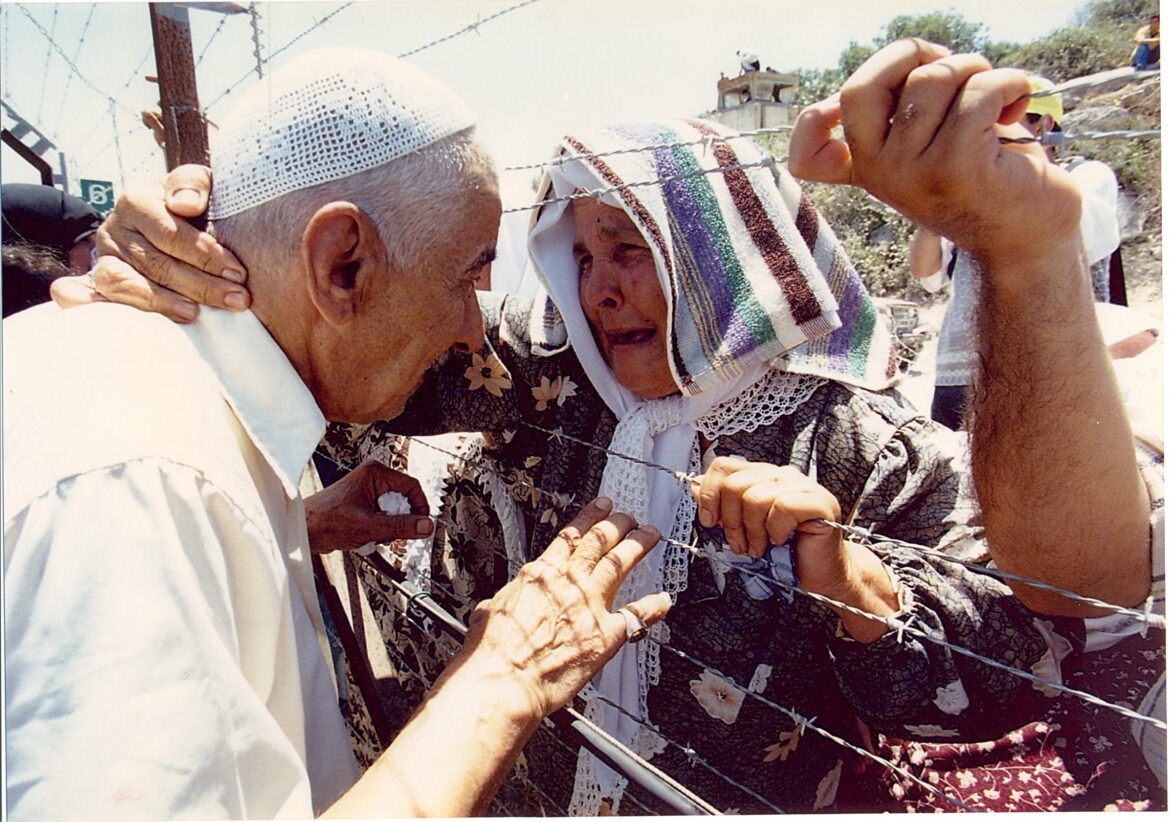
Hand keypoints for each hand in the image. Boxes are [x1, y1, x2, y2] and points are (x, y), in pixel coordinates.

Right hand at [51, 165, 248, 322]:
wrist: (168, 221)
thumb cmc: (190, 205)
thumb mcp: (198, 185)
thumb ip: (193, 184)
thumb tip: (184, 204)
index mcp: (136, 201)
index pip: (170, 233)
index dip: (205, 255)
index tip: (239, 274)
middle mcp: (114, 228)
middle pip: (156, 263)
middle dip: (201, 285)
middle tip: (237, 300)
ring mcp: (103, 257)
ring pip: (124, 283)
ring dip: (163, 302)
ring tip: (196, 315)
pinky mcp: (97, 281)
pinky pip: (94, 297)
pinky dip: (120, 308)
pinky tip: (159, 319)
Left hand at [305, 458, 432, 552]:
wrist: (304, 531)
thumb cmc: (326, 521)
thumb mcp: (369, 526)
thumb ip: (401, 526)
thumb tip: (426, 525)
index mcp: (375, 473)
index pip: (412, 487)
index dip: (419, 507)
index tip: (421, 525)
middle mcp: (373, 478)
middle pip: (404, 500)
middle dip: (400, 520)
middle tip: (389, 532)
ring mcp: (369, 491)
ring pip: (395, 511)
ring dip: (389, 527)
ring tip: (373, 534)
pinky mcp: (365, 504)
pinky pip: (384, 516)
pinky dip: (381, 529)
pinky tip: (367, 535)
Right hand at [453, 497, 671, 718]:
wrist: (503, 680)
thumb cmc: (491, 653)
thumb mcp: (489, 611)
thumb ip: (504, 602)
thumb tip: (497, 605)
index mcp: (540, 574)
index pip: (571, 536)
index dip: (590, 517)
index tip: (602, 506)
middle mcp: (568, 582)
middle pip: (600, 541)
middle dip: (619, 524)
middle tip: (629, 517)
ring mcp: (590, 605)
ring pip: (620, 563)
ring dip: (638, 545)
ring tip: (650, 534)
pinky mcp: (606, 635)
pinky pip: (637, 615)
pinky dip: (654, 606)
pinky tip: (664, 600)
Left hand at [692, 457, 895, 640]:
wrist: (822, 574)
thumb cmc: (785, 553)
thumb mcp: (744, 528)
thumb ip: (722, 506)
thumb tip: (694, 486)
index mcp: (762, 476)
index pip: (725, 466)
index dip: (710, 493)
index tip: (709, 521)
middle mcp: (782, 475)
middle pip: (735, 483)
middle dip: (730, 521)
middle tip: (740, 544)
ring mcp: (803, 485)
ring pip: (756, 497)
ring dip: (753, 531)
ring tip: (760, 547)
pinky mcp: (820, 502)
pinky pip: (783, 507)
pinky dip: (776, 531)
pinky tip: (782, 540)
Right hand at [789, 39, 1080, 263]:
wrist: (1030, 238)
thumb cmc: (988, 175)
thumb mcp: (932, 143)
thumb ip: (902, 112)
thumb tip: (911, 56)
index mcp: (867, 171)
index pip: (806, 153)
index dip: (816, 119)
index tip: (865, 104)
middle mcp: (879, 175)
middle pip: (865, 85)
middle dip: (914, 56)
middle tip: (956, 72)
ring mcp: (911, 174)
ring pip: (931, 79)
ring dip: (976, 69)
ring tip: (998, 94)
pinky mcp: (955, 168)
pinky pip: (977, 92)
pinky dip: (1010, 84)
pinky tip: (1018, 102)